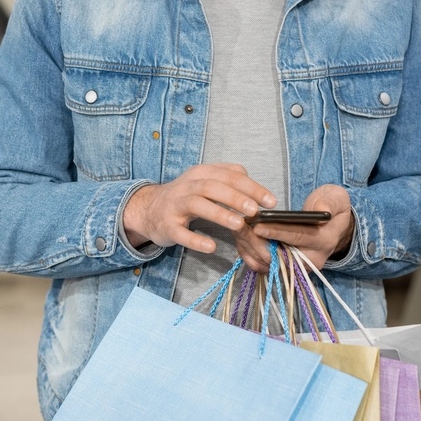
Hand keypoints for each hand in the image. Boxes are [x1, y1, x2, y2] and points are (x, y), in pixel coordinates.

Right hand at [122, 164, 276, 253]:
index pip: (228, 175)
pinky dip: (196, 240)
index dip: (251, 187)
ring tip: (239, 225)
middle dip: (236, 197)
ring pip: (197, 205)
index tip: (271, 201)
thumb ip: (227, 176)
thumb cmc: (185, 196)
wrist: (149, 210)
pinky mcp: (167, 225)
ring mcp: (175, 205)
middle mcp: (187, 186)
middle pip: (212, 186)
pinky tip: (211, 247)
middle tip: (255, 211)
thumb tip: (251, 180)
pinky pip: (180, 232)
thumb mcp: (204, 180)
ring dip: (219, 213)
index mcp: (200, 173)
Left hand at [239, 184, 354, 271]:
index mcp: (324, 241)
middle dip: (256, 241)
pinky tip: (239, 237)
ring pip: (266, 262)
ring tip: (236, 227)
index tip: (258, 225)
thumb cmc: (331, 207)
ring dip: (249, 246)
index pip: (298, 238)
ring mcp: (295, 266)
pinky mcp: (283, 267)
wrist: (331, 225)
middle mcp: (310, 259)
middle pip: (278, 255)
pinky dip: (248, 252)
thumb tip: (322, 208)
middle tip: (240, 225)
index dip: (277, 232)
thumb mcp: (337, 199)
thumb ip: (330, 201)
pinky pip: (261, 265)